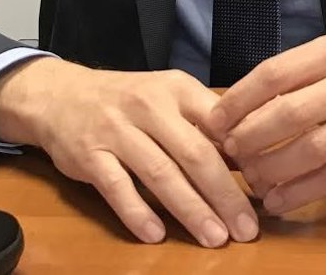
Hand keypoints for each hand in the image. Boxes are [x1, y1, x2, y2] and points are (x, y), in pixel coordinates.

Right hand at [0, 58, 257, 247]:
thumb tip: (250, 162)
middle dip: (224, 195)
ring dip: (190, 209)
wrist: (61, 95)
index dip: (245, 159)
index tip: (265, 189)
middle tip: (246, 228)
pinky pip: (116, 187)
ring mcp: (116, 130)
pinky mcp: (88, 154)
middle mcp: (148, 106)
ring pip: (160, 173)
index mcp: (176, 89)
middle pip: (194, 154)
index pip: (219, 124)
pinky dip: (137, 213)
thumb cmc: (127, 100)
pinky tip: (156, 235)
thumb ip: (204, 125)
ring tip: (214, 238)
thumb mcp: (168, 97)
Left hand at [205, 33, 325, 214]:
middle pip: (288, 113)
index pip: (274, 74)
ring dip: (272, 170)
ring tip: (251, 179)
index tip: (213, 122)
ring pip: (309, 150)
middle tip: (230, 154)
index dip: (238, 100)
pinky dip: (299, 193)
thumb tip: (233, 112)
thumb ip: (293, 78)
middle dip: (250, 138)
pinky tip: (278, 200)